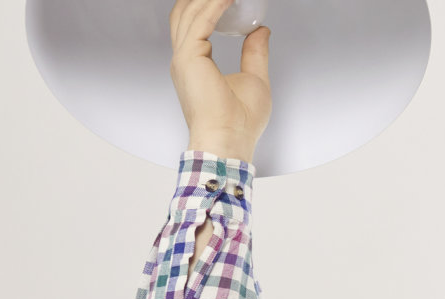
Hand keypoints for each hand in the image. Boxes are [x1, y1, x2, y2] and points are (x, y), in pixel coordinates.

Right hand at [169, 0, 271, 161]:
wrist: (229, 140)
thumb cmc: (239, 123)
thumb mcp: (254, 79)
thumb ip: (255, 52)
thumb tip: (260, 31)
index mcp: (194, 64)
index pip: (193, 25)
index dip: (206, 6)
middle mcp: (184, 59)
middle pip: (184, 13)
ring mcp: (183, 58)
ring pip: (189, 13)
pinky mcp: (189, 58)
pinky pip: (201, 22)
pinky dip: (215, 5)